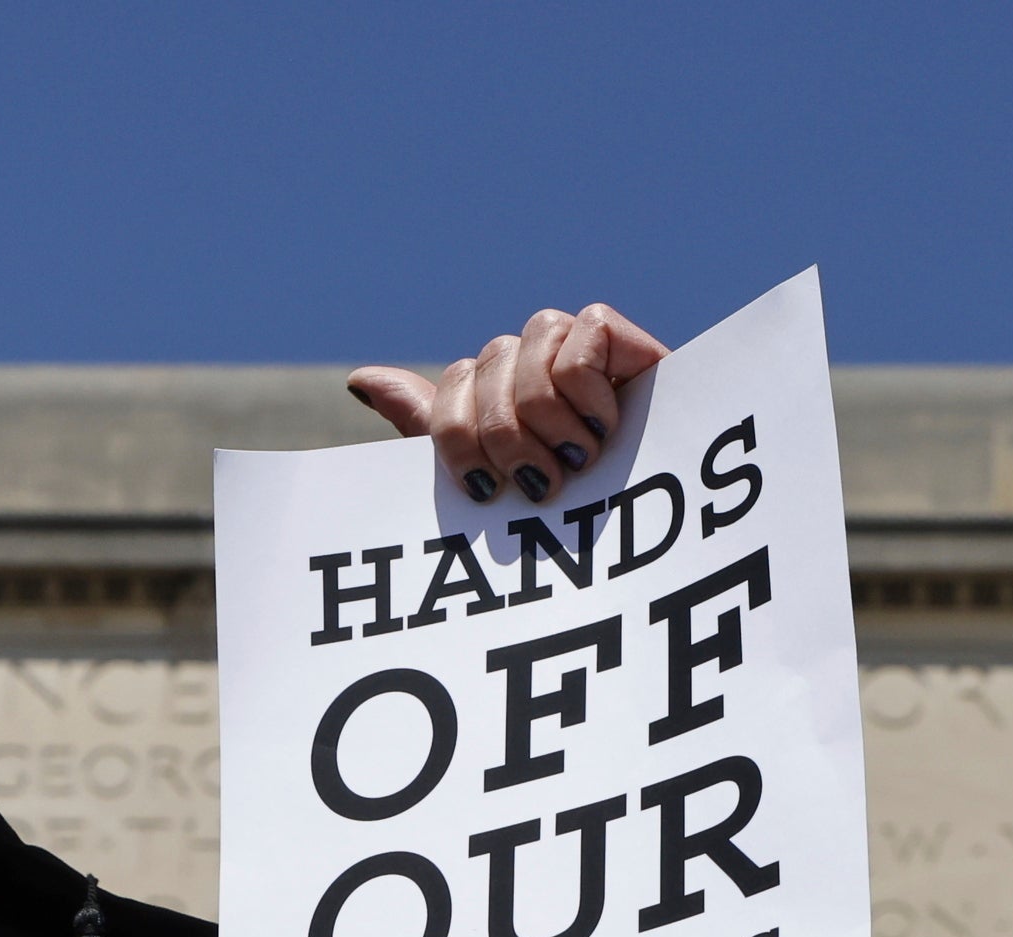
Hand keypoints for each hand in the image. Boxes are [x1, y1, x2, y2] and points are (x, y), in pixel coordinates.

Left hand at [341, 302, 666, 508]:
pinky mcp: (613, 333)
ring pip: (528, 353)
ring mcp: (570, 344)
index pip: (452, 386)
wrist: (652, 526)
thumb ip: (428, 426)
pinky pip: (579, 341)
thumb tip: (359, 380)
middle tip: (544, 486)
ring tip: (582, 458)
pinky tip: (608, 423)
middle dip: (510, 442)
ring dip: (551, 423)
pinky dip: (589, 393)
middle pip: (486, 369)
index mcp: (493, 392)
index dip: (459, 439)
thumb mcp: (489, 481)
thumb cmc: (570, 517)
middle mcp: (527, 360)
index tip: (487, 492)